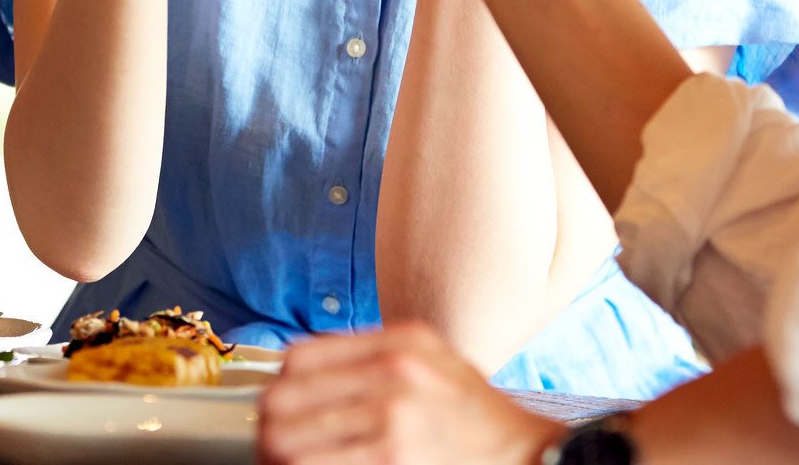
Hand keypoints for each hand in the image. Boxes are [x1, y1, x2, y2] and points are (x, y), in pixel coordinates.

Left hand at [258, 324, 563, 464]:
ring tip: (285, 462)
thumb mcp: (435, 359)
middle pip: (284, 400)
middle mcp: (395, 376)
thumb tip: (300, 368)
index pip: (299, 358)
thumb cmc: (479, 418)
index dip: (278, 387)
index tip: (277, 407)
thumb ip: (375, 353)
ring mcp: (394, 422)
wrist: (529, 457)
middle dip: (268, 427)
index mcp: (400, 345)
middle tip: (271, 445)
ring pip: (289, 442)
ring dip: (278, 456)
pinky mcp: (393, 461)